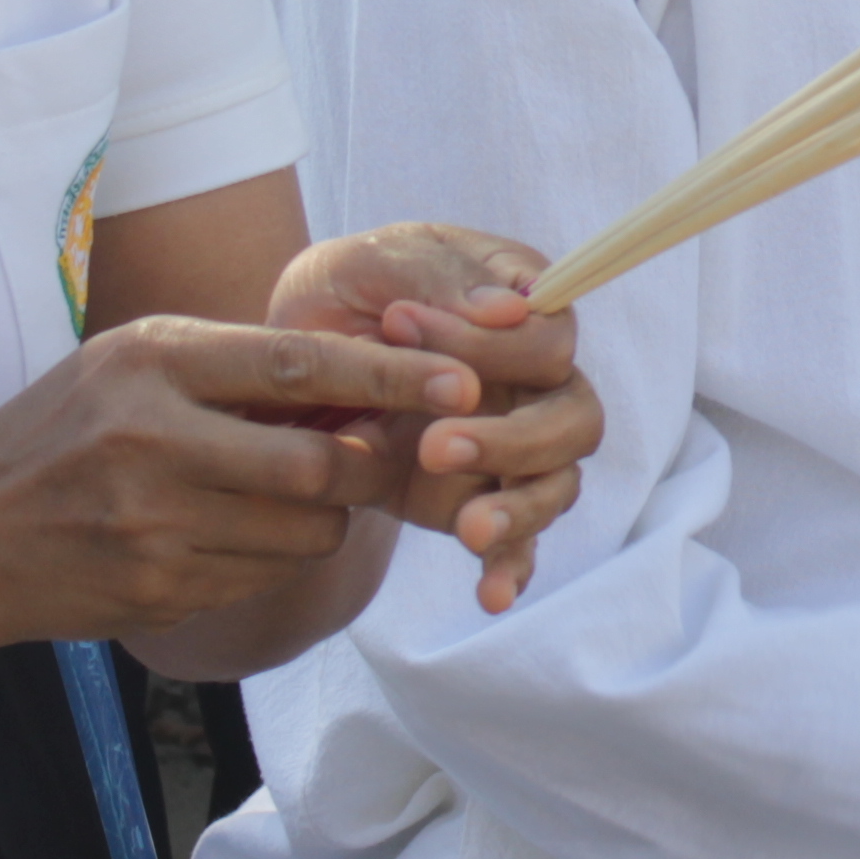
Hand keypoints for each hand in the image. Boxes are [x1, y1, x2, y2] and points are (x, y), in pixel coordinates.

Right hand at [0, 311, 479, 652]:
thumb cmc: (60, 435)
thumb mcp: (130, 366)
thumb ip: (233, 368)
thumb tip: (364, 379)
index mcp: (152, 361)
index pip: (300, 363)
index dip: (391, 375)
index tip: (459, 380)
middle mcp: (153, 438)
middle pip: (318, 466)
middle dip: (364, 469)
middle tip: (379, 458)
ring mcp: (153, 524)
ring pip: (303, 534)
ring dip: (321, 521)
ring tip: (284, 498)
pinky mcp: (157, 591)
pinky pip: (261, 578)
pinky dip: (269, 559)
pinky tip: (225, 536)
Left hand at [264, 220, 599, 612]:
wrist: (285, 364)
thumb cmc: (342, 291)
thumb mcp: (374, 263)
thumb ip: (440, 276)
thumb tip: (513, 306)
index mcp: (520, 308)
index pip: (550, 337)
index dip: (495, 345)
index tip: (401, 327)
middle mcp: (532, 380)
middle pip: (574, 420)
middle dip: (513, 440)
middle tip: (434, 446)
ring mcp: (510, 445)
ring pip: (556, 485)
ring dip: (519, 510)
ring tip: (468, 530)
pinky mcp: (475, 498)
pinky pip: (514, 543)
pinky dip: (509, 568)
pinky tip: (490, 595)